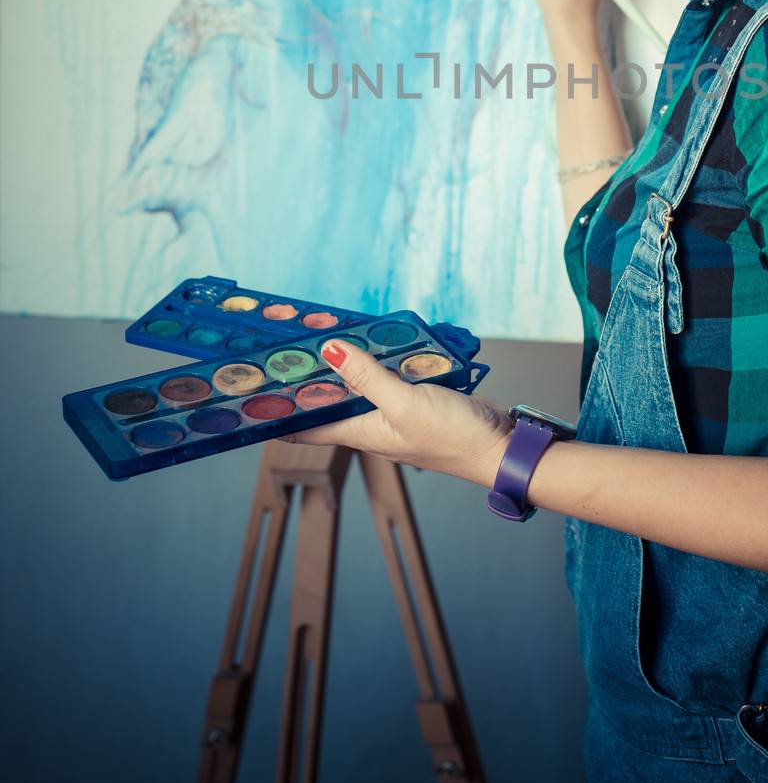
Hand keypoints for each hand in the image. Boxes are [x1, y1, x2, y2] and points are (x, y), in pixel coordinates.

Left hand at [282, 338, 515, 487]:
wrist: (500, 447)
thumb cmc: (452, 437)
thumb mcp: (405, 403)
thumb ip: (368, 377)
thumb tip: (329, 350)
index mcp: (361, 432)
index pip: (305, 427)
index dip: (278, 413)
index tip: (253, 393)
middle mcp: (373, 424)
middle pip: (331, 402)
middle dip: (310, 378)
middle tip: (288, 347)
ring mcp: (395, 412)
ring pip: (361, 386)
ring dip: (347, 364)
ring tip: (327, 335)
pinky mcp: (418, 399)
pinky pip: (390, 377)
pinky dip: (382, 360)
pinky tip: (382, 341)